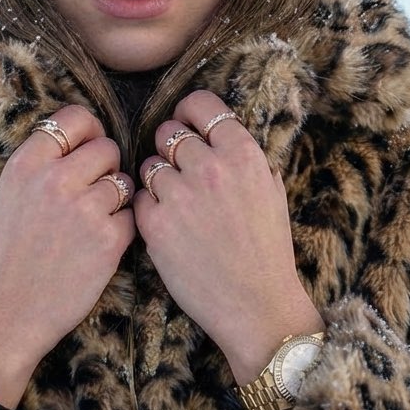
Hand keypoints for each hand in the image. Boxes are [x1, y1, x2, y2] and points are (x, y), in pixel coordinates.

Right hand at [0, 106, 135, 407]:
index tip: (89, 145)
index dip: (89, 130)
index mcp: (26, 164)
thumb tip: (79, 139)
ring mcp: (85, 209)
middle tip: (91, 191)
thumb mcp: (8, 195)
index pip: (75, 118)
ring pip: (123, 181)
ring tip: (92, 221)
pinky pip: (132, 216)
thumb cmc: (6, 255)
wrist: (6, 313)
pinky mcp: (109, 240)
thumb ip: (40, 164)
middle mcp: (56, 180)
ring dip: (115, 198)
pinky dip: (120, 229)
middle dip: (105, 168)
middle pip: (106, 148)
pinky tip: (97, 246)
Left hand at [134, 91, 323, 384]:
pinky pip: (138, 197)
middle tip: (181, 172)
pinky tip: (168, 225)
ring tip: (178, 204)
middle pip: (169, 133)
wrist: (257, 305)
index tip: (187, 124)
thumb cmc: (267, 249)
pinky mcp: (154, 223)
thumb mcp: (271, 191)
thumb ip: (244, 157)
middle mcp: (210, 167)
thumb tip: (218, 131)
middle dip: (172, 150)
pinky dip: (148, 208)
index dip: (189, 112)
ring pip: (150, 164)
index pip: (200, 105)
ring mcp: (179, 194)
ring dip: (159, 180)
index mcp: (243, 153)